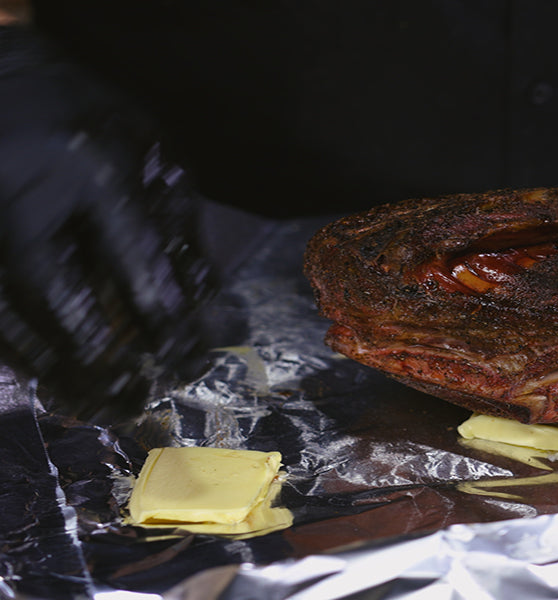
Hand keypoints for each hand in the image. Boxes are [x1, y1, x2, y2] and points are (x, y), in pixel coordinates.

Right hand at [0, 27, 215, 417]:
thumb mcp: (143, 141)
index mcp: (90, 164)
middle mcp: (27, 194)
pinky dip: (12, 345)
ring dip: (49, 362)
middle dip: (98, 351)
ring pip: (8, 310)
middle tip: (133, 391)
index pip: (132, 253)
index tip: (181, 350)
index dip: (158, 307)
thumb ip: (170, 207)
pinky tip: (42, 371)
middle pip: (59, 293)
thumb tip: (199, 289)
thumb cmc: (83, 112)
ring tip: (91, 398)